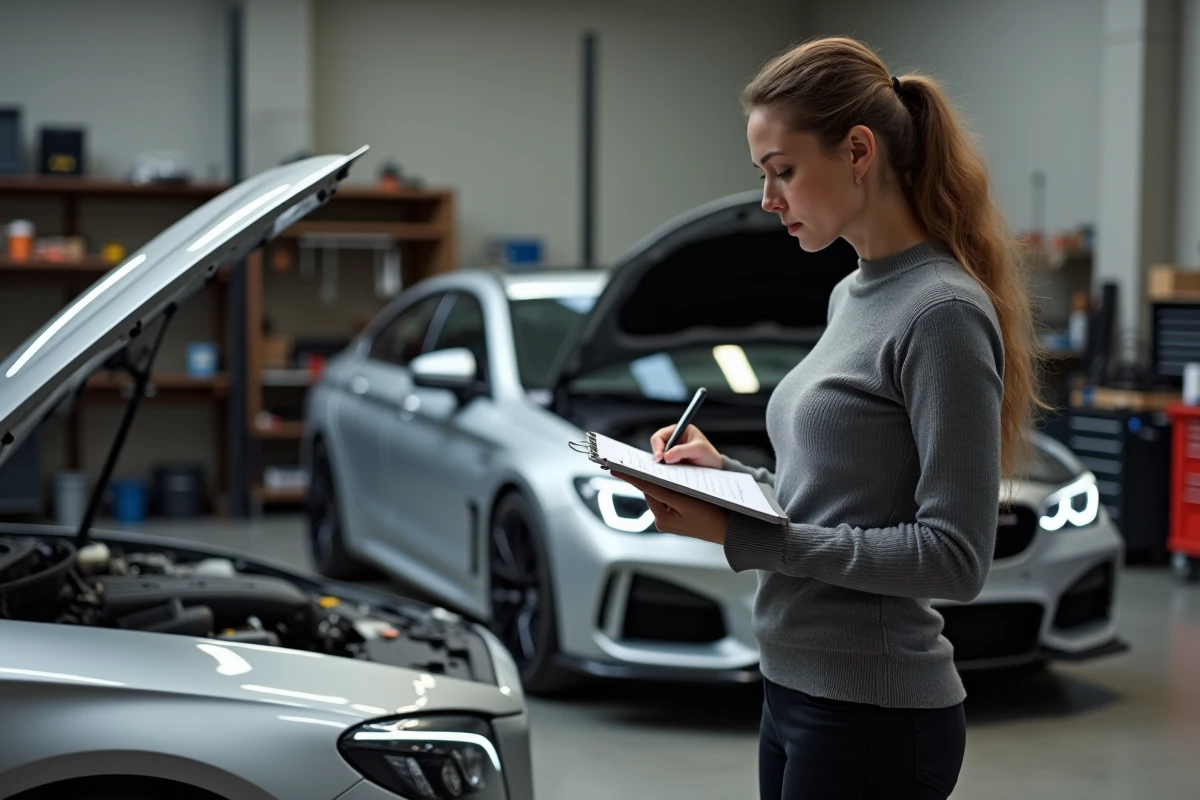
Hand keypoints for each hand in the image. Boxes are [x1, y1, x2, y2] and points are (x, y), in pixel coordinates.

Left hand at [610, 472, 729, 544]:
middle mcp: (662, 522)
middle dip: (653, 478)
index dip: (630, 476)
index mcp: (662, 518)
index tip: (615, 468)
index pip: (644, 490)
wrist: (730, 530)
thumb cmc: (713, 515)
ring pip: (661, 495)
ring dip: (664, 484)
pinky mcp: (676, 521)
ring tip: (668, 473)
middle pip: (653, 492)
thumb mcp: (687, 498)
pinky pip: (669, 501)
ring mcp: (669, 522)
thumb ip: (665, 488)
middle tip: (647, 462)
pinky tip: (678, 485)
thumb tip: (645, 482)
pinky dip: (672, 492)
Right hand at [650, 424, 722, 467]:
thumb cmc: (710, 455)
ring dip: (661, 462)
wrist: (715, 468)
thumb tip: (666, 456)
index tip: (660, 457)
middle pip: (657, 445)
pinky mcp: (673, 462)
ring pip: (659, 456)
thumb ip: (681, 451)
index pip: (661, 435)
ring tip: (667, 468)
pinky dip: (665, 468)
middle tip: (661, 463)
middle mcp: (674, 440)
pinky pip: (664, 464)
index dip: (658, 445)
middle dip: (658, 454)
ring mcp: (673, 451)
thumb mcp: (698, 449)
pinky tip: (669, 471)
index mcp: (680, 431)